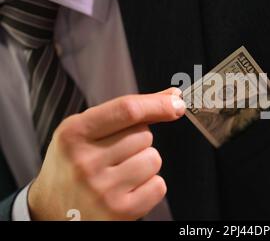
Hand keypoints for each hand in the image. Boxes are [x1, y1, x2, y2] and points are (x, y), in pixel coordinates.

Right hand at [28, 88, 185, 220]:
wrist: (53, 211)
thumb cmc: (73, 165)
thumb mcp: (85, 131)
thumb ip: (126, 112)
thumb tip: (172, 97)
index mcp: (73, 134)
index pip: (127, 110)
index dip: (158, 104)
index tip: (176, 102)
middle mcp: (85, 162)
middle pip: (144, 134)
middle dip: (138, 141)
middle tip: (114, 155)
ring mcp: (103, 190)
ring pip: (153, 159)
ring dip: (145, 164)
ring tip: (119, 173)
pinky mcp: (120, 212)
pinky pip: (159, 186)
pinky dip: (149, 186)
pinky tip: (126, 190)